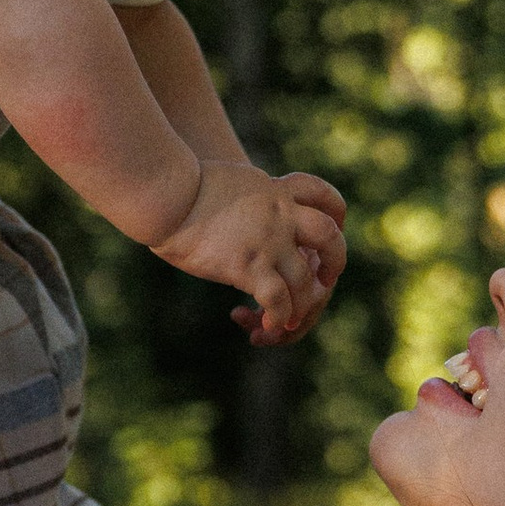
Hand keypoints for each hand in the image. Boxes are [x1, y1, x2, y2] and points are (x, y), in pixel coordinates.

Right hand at [154, 158, 345, 343]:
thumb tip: (241, 199)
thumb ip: (247, 193)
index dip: (335, 211)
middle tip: (326, 279)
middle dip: (335, 261)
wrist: (168, 195)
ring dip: (302, 304)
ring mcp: (269, 242)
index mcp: (275, 190)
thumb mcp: (229, 179)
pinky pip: (277, 299)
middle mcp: (281, 214)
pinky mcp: (250, 266)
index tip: (336, 224)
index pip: (320, 194)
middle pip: (329, 237)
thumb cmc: (181, 186)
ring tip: (290, 318)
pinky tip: (269, 325)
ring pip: (304, 280)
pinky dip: (278, 317)